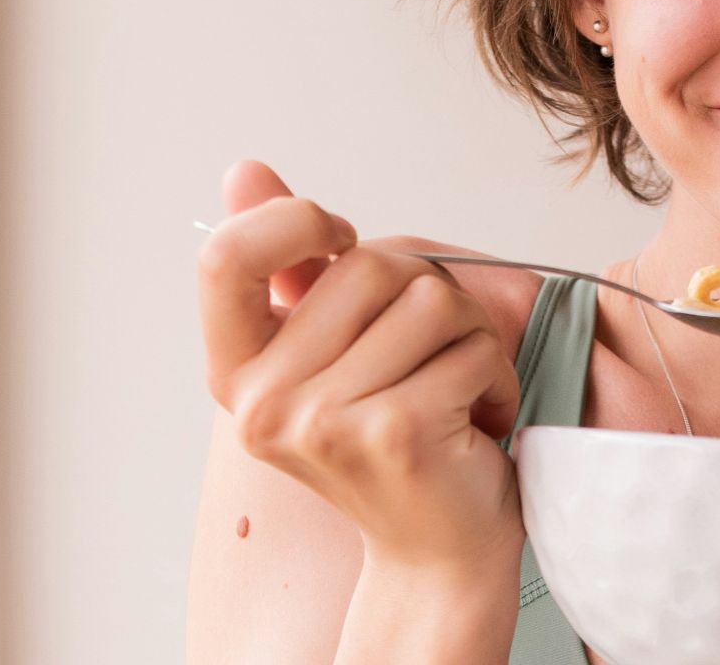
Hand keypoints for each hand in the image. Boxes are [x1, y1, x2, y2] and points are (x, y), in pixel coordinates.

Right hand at [196, 160, 523, 572]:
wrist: (438, 549)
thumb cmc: (394, 438)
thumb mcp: (332, 351)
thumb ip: (291, 266)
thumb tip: (245, 170)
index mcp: (240, 374)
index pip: (223, 258)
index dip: (290, 223)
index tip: (342, 241)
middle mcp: (266, 404)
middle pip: (368, 264)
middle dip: (428, 295)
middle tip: (430, 355)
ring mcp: (325, 422)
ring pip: (432, 299)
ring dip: (470, 338)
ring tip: (453, 388)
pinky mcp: (394, 431)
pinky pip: (472, 346)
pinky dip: (496, 376)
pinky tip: (475, 420)